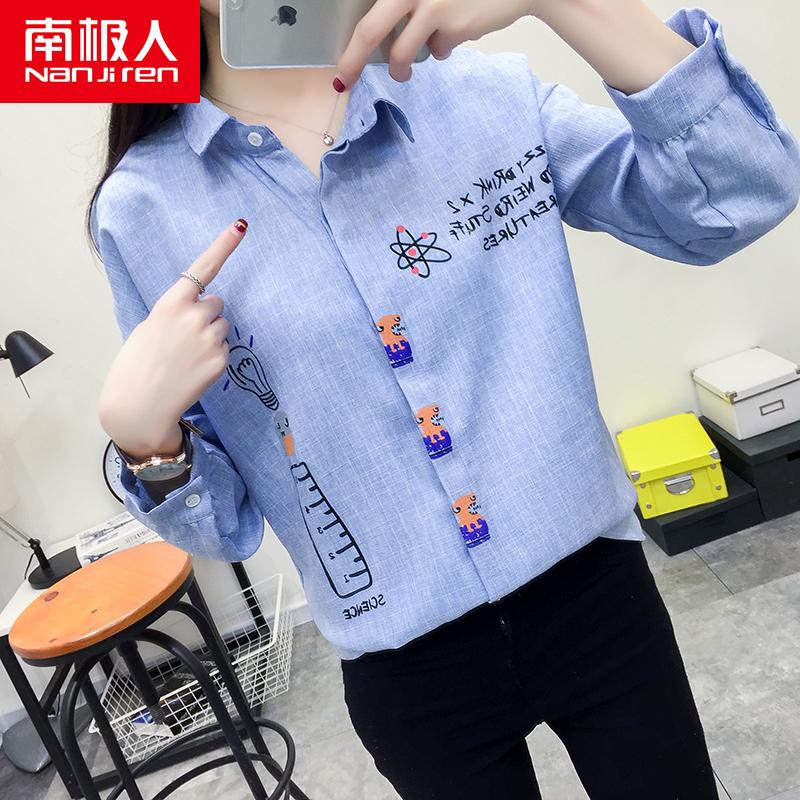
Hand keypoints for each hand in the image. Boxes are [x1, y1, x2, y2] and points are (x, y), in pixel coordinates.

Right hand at [97, 218, 248, 455]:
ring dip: (210, 335)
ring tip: (187, 355)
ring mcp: (210, 339)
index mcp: (171, 304)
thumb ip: (177, 312)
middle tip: (184, 337)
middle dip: (205, 315)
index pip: (202, 268)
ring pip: (222, 325)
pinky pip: (224, 347)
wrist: (140, 404)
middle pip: (216, 303)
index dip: (223, 245)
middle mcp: (194, 316)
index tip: (240, 226)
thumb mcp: (150, 326)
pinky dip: (213, 356)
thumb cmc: (138, 363)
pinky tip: (194, 369)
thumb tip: (204, 308)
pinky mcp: (221, 360)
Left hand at [334, 0, 535, 88]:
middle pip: (370, 30)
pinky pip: (436, 51)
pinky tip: (458, 32)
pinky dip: (443, 50)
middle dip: (354, 61)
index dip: (351, 40)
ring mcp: (432, 3)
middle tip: (345, 79)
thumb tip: (380, 41)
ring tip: (405, 72)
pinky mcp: (452, 24)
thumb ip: (408, 7)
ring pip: (402, 52)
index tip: (340, 59)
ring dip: (401, 70)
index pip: (368, 14)